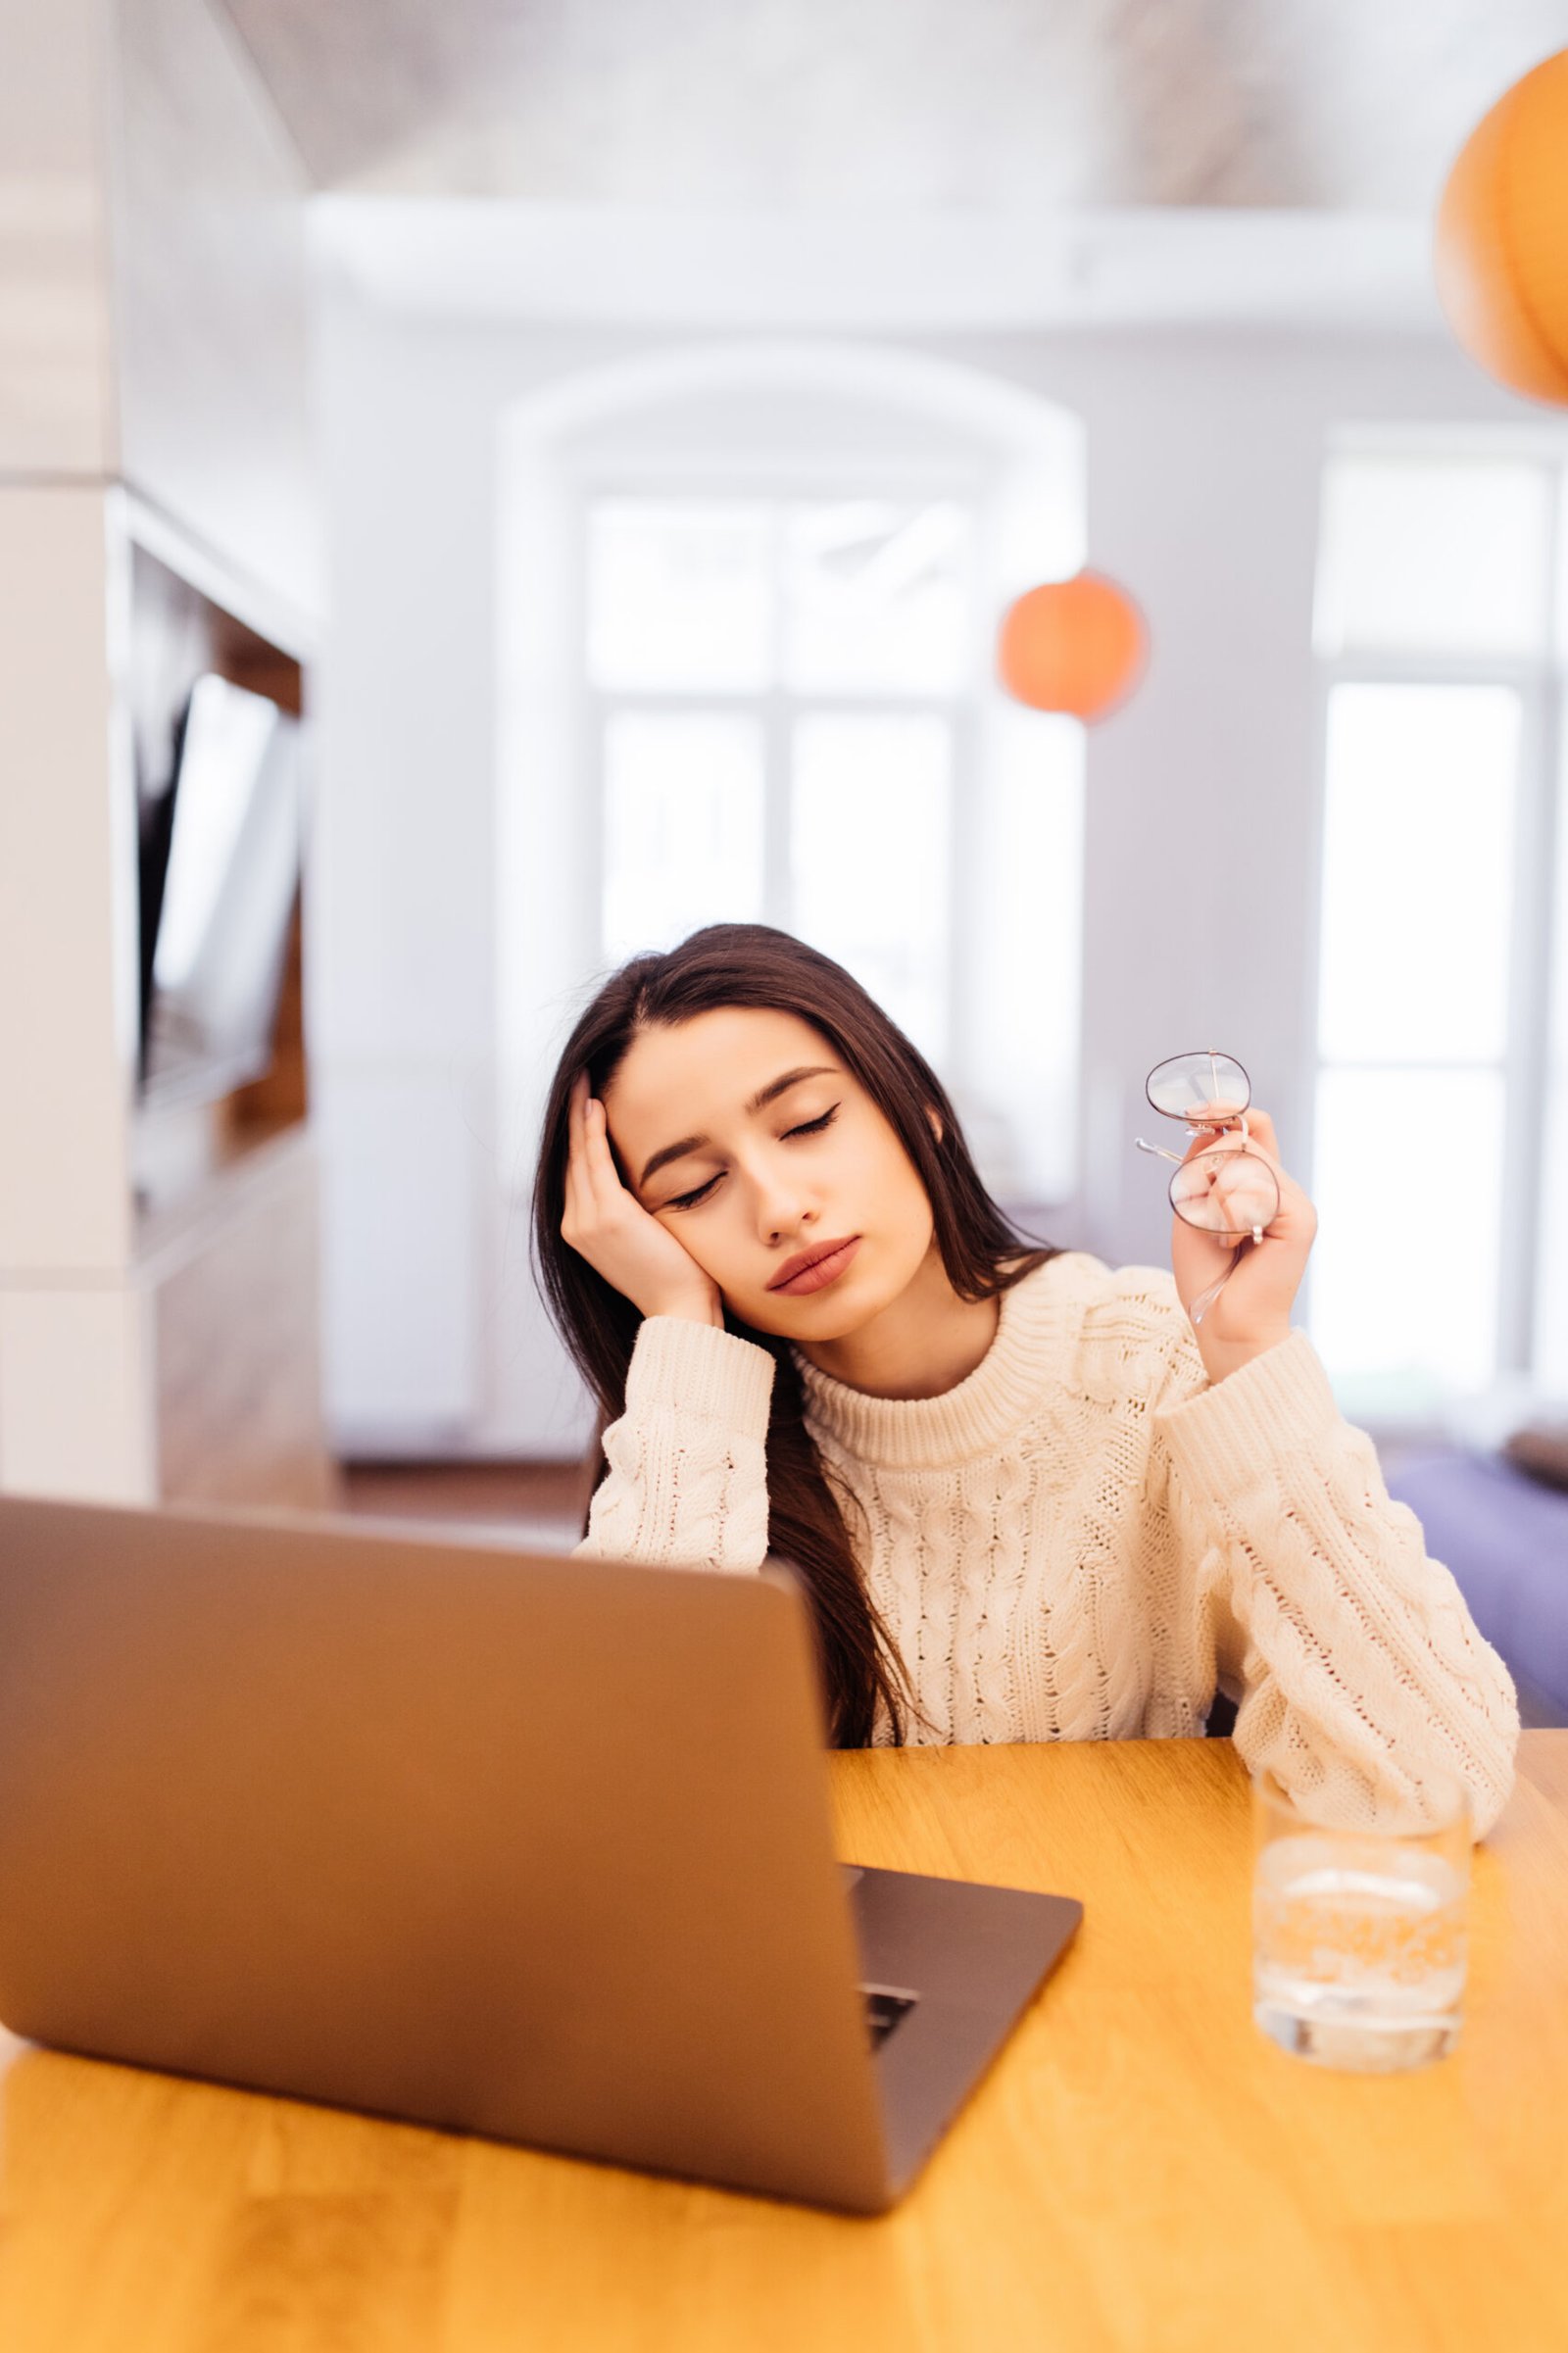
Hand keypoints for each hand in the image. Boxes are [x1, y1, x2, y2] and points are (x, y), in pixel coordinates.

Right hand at [561, 1073, 723, 1325]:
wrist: (681, 1310)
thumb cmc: (676, 1279)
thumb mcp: (647, 1240)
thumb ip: (636, 1213)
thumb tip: (646, 1189)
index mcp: (583, 1232)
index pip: (577, 1173)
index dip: (578, 1137)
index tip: (584, 1105)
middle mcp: (575, 1225)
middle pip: (571, 1159)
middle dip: (572, 1118)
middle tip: (578, 1080)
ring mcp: (587, 1221)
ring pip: (579, 1155)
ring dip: (579, 1115)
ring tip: (583, 1081)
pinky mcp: (607, 1215)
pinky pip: (595, 1162)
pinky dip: (593, 1132)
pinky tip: (596, 1105)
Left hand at [1169, 1106, 1316, 1382]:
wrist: (1222, 1321)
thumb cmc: (1207, 1273)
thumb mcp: (1192, 1206)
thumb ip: (1205, 1163)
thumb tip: (1217, 1123)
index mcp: (1260, 1185)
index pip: (1255, 1126)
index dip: (1227, 1111)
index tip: (1196, 1112)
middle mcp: (1284, 1188)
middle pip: (1243, 1138)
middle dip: (1206, 1170)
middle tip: (1202, 1214)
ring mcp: (1296, 1201)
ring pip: (1245, 1159)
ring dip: (1214, 1198)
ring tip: (1221, 1237)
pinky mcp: (1300, 1217)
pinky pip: (1255, 1186)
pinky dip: (1228, 1213)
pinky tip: (1234, 1242)